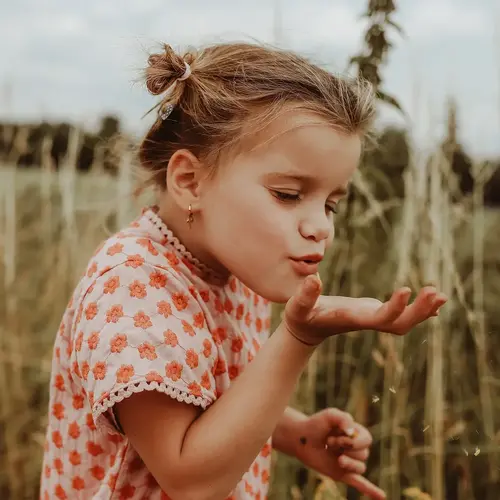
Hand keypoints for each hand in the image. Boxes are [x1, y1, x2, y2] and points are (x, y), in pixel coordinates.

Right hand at [284, 275, 446, 344]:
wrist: (307, 328)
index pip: (379, 318)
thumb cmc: (301, 317)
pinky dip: (420, 310)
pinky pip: (401, 316)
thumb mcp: (298, 306)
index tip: (407, 289)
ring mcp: (372, 319)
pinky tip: (435, 304)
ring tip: (441, 295)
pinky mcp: (374, 313)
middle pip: (400, 324)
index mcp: (353, 319)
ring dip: (423, 310)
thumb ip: (305, 295)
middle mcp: (367, 321)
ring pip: (404, 321)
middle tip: (435, 293)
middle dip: (419, 311)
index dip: (395, 308)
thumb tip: (315, 279)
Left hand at [293, 408, 384, 499]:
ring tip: (335, 456)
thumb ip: (343, 418)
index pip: (367, 440)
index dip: (353, 440)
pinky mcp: (342, 474)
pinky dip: (371, 491)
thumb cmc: (317, 424)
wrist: (301, 438)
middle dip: (345, 447)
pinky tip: (381, 497)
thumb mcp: (330, 415)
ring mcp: (349, 463)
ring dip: (347, 462)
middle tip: (330, 442)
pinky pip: (360, 484)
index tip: (338, 434)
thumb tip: (352, 433)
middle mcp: (356, 449)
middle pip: (363, 454)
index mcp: (357, 434)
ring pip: (360, 468)